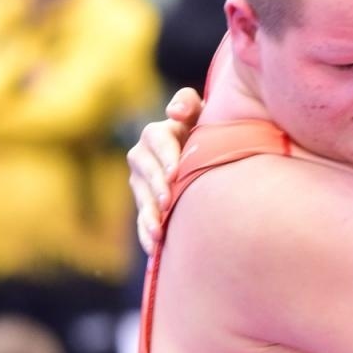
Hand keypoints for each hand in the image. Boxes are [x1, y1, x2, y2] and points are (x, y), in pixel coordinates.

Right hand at [128, 88, 202, 253]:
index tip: (175, 173)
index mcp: (160, 131)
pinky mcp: (144, 201)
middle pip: (144, 168)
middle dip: (155, 185)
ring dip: (148, 213)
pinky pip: (142, 217)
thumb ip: (188, 104)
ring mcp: (141, 180)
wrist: (211, 157)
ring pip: (140, 194)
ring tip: (159, 230)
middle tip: (166, 201)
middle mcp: (145, 154)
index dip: (165, 154)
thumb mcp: (203, 114)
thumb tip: (173, 112)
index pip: (157, 138)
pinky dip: (146, 232)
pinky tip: (154, 247)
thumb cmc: (212, 132)